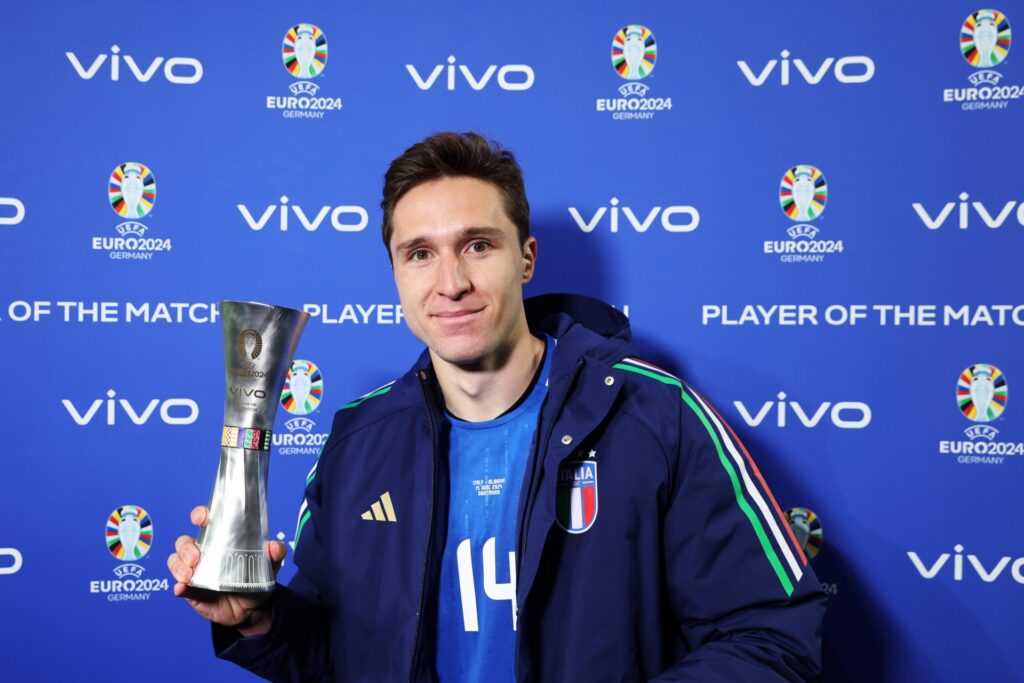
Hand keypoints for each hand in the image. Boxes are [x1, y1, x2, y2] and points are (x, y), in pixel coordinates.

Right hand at [167, 505, 287, 635]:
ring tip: (189, 575)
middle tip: (196, 558)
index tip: (200, 518)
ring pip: (176, 561)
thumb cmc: (257, 581)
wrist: (253, 610)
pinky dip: (178, 587)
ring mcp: (196, 572)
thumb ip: (275, 554)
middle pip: (184, 542)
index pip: (206, 522)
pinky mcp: (192, 592)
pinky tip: (181, 588)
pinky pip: (179, 587)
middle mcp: (204, 553)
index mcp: (221, 541)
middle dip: (185, 548)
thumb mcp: (270, 566)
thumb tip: (273, 546)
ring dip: (178, 566)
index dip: (200, 515)